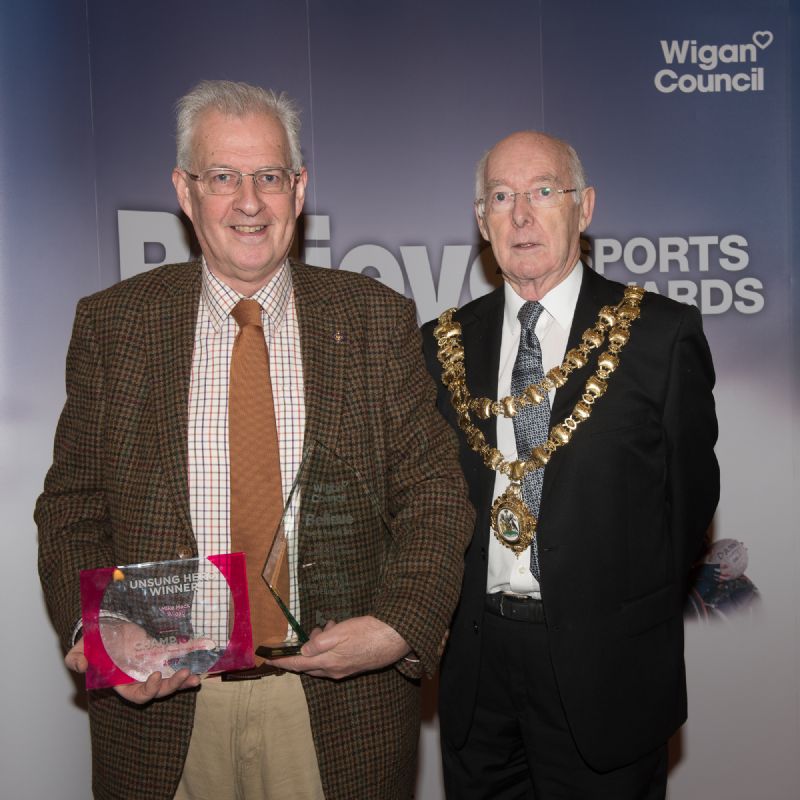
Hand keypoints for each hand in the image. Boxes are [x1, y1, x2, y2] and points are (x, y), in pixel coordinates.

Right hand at [65, 629, 202, 704]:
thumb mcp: (78, 651)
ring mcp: (151, 665)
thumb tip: (82, 665)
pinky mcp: (159, 652)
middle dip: (172, 686)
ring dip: (183, 680)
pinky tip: (197, 658)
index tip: (154, 676)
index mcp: (121, 682)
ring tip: (195, 677)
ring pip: (169, 679)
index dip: (147, 691)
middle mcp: (139, 677)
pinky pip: (174, 660)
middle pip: (158, 690)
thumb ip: (76, 660)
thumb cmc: (90, 643)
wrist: (104, 626)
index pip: (137, 695)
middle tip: (184, 674)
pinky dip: (185, 661)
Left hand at [265, 616, 409, 679]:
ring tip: (332, 626)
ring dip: (320, 645)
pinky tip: (340, 633)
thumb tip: (303, 651)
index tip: (269, 660)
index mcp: (328, 663)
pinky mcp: (353, 667)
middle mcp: (334, 671)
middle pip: (309, 665)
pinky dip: (330, 648)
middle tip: (317, 629)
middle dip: (305, 648)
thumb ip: (319, 643)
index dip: (282, 662)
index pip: (298, 665)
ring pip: (322, 661)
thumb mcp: (340, 632)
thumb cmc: (368, 632)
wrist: (395, 639)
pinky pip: (333, 660)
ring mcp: (344, 671)